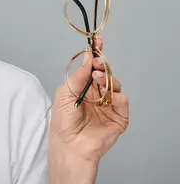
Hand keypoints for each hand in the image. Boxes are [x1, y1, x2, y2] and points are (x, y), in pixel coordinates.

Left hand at [49, 38, 128, 162]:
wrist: (70, 144)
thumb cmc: (63, 121)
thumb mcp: (65, 92)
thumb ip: (78, 75)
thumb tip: (88, 57)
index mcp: (83, 87)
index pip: (92, 67)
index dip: (95, 54)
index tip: (97, 42)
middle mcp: (96, 94)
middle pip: (105, 72)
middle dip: (102, 64)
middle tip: (97, 61)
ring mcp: (108, 104)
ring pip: (115, 83)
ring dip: (108, 78)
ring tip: (97, 79)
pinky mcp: (119, 116)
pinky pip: (123, 100)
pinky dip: (117, 95)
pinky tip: (109, 96)